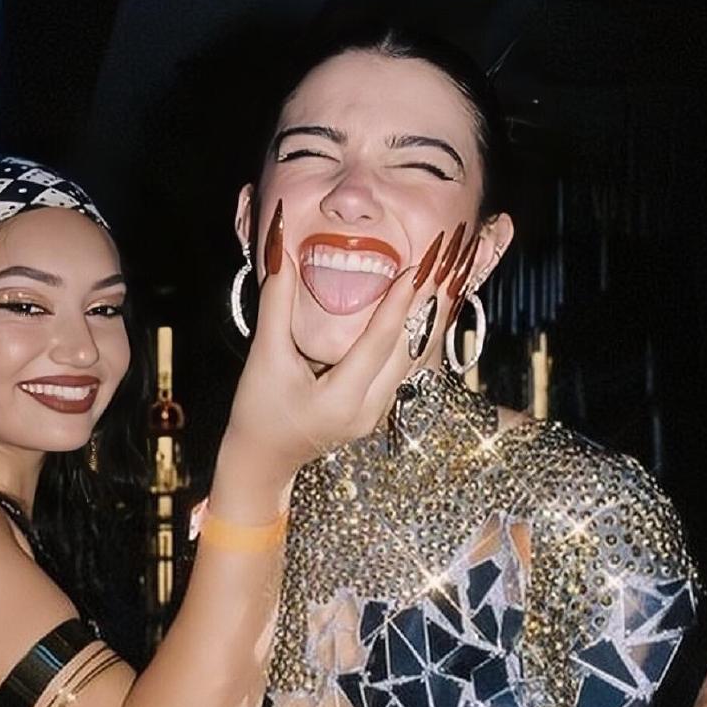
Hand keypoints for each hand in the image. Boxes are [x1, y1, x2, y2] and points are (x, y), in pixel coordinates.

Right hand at [227, 207, 466, 472]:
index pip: (378, 343)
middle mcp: (368, 410)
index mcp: (340, 400)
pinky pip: (407, 367)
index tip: (418, 266)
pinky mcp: (379, 409)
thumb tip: (280, 248)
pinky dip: (419, 336)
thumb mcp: (264, 356)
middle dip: (429, 305)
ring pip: (414, 360)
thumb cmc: (256, 409)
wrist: (262, 458)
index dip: (398, 303)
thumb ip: (276, 303)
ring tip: (449, 277)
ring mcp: (377, 413)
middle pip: (408, 350)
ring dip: (431, 319)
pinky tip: (431, 307)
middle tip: (447, 261)